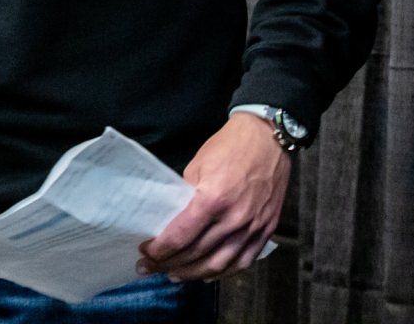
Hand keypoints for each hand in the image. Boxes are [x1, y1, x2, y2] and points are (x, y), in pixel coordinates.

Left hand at [136, 113, 289, 280]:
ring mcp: (252, 227)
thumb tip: (172, 218)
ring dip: (193, 274)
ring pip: (219, 264)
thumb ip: (186, 196)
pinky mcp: (266, 230)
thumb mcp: (197, 166)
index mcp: (213, 199)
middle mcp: (234, 219)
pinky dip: (224, 272)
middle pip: (197, 254)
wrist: (268, 138)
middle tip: (150, 267)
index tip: (146, 251)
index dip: (159, 249)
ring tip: (174, 275)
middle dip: (169, 264)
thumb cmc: (229, 147)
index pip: (180, 236)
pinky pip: (244, 261)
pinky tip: (207, 274)